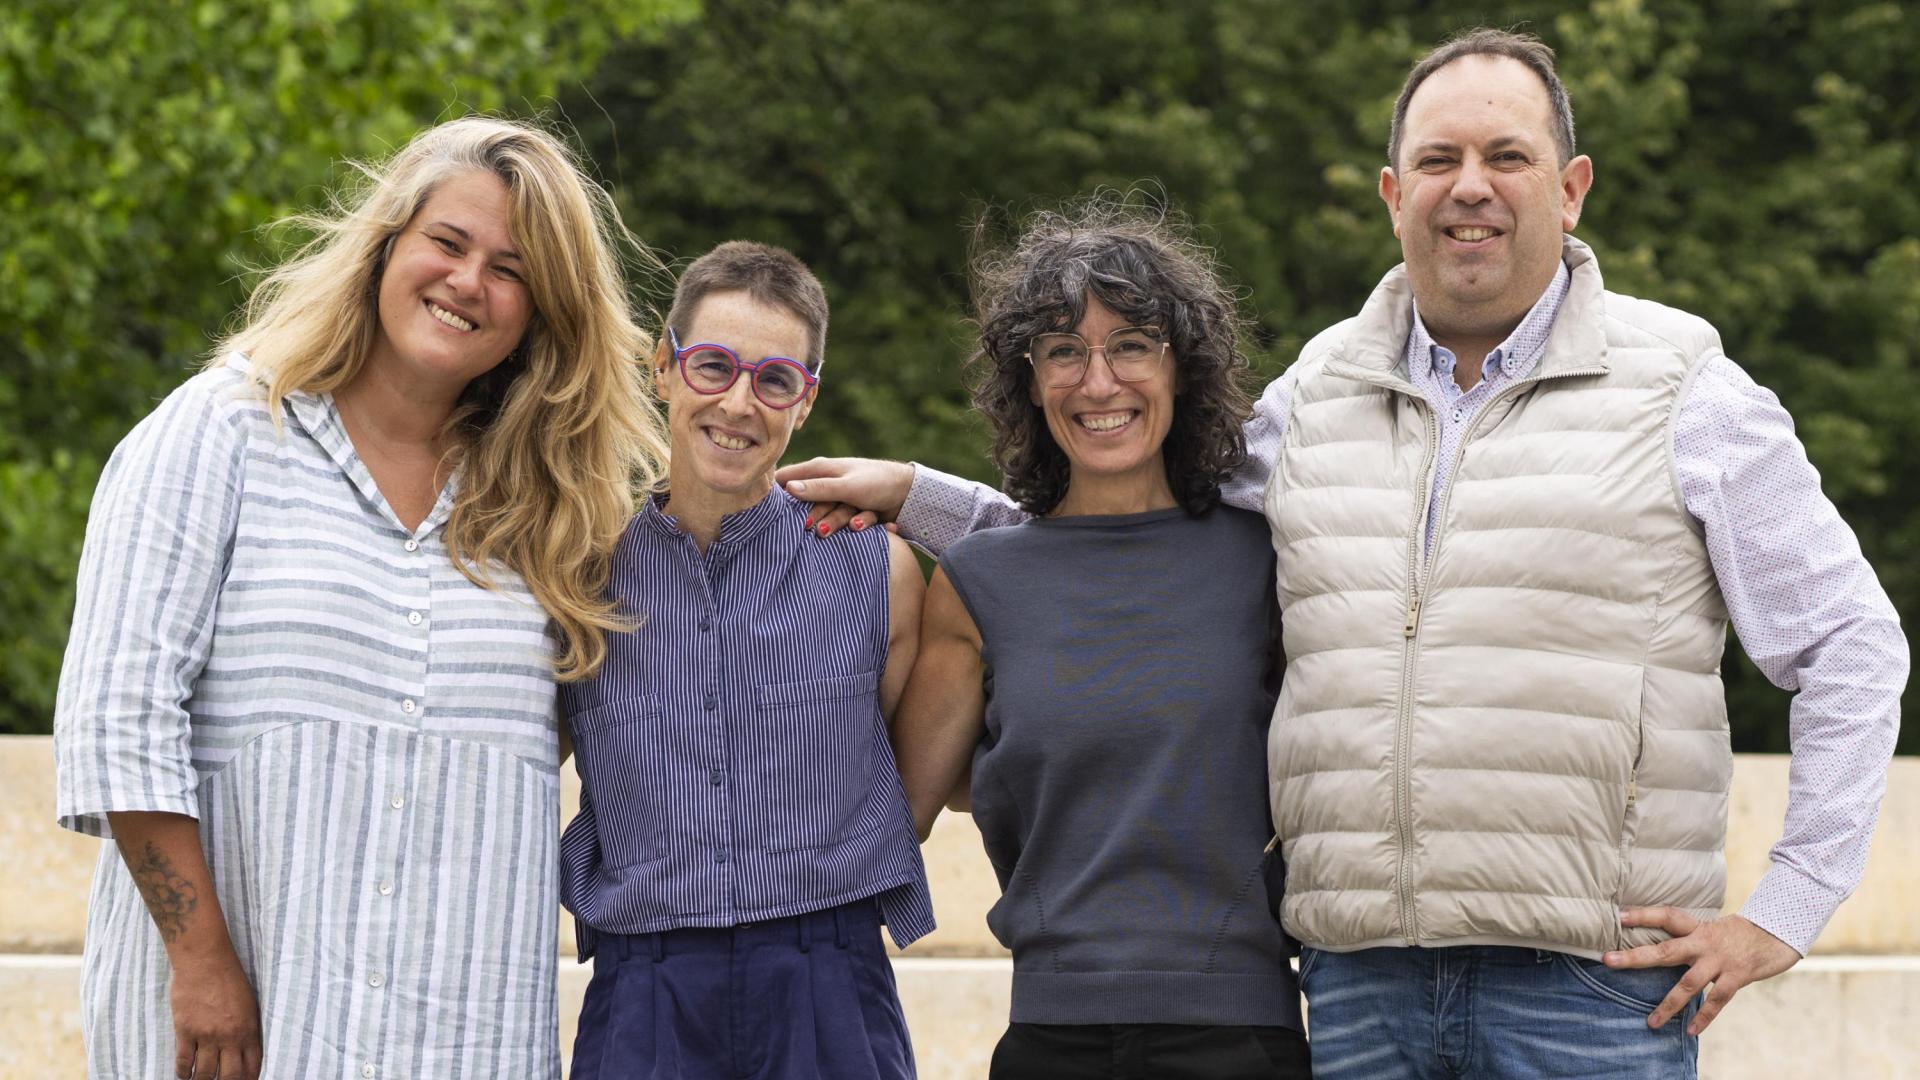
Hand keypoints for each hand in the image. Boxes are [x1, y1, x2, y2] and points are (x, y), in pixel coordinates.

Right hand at [170, 952, 262, 1078]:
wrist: (205, 960)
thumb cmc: (229, 977)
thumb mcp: (249, 1003)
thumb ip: (247, 1028)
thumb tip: (244, 1049)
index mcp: (248, 1029)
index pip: (252, 1065)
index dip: (249, 1079)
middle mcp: (229, 1036)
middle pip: (229, 1076)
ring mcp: (206, 1035)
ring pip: (205, 1073)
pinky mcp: (185, 1031)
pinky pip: (184, 1061)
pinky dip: (183, 1073)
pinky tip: (184, 1077)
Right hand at [774, 457, 913, 537]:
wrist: (910, 493)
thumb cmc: (877, 482)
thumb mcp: (846, 486)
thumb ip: (818, 489)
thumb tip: (788, 489)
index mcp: (820, 469)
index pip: (786, 478)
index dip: (776, 493)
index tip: (770, 512)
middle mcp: (827, 483)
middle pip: (808, 505)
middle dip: (817, 517)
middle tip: (816, 529)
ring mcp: (840, 498)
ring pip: (830, 516)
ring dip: (843, 522)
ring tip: (854, 525)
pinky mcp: (852, 512)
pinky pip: (849, 522)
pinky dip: (862, 522)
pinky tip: (873, 520)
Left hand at [1604, 908, 1799, 1034]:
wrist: (1780, 934)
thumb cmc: (1741, 933)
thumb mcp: (1713, 928)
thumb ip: (1691, 937)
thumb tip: (1663, 947)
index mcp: (1697, 928)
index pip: (1666, 916)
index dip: (1643, 914)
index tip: (1618, 916)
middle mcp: (1704, 943)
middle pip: (1665, 950)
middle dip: (1636, 957)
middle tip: (1608, 960)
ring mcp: (1720, 961)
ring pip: (1688, 983)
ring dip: (1668, 1004)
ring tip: (1651, 1022)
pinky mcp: (1737, 977)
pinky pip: (1717, 1001)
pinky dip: (1704, 1016)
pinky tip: (1690, 1030)